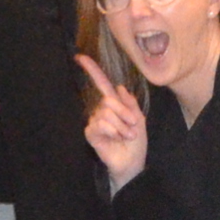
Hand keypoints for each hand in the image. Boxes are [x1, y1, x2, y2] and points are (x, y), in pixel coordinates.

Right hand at [72, 54, 148, 188]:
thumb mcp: (139, 119)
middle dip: (125, 114)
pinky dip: (113, 132)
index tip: (79, 57)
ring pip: (107, 113)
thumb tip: (120, 87)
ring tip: (125, 136)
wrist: (132, 162)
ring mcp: (95, 121)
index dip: (92, 70)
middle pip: (109, 100)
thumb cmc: (136, 143)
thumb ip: (130, 103)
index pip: (101, 84)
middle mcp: (102, 110)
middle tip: (132, 127)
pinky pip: (101, 124)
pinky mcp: (91, 132)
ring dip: (122, 127)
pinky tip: (115, 139)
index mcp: (114, 104)